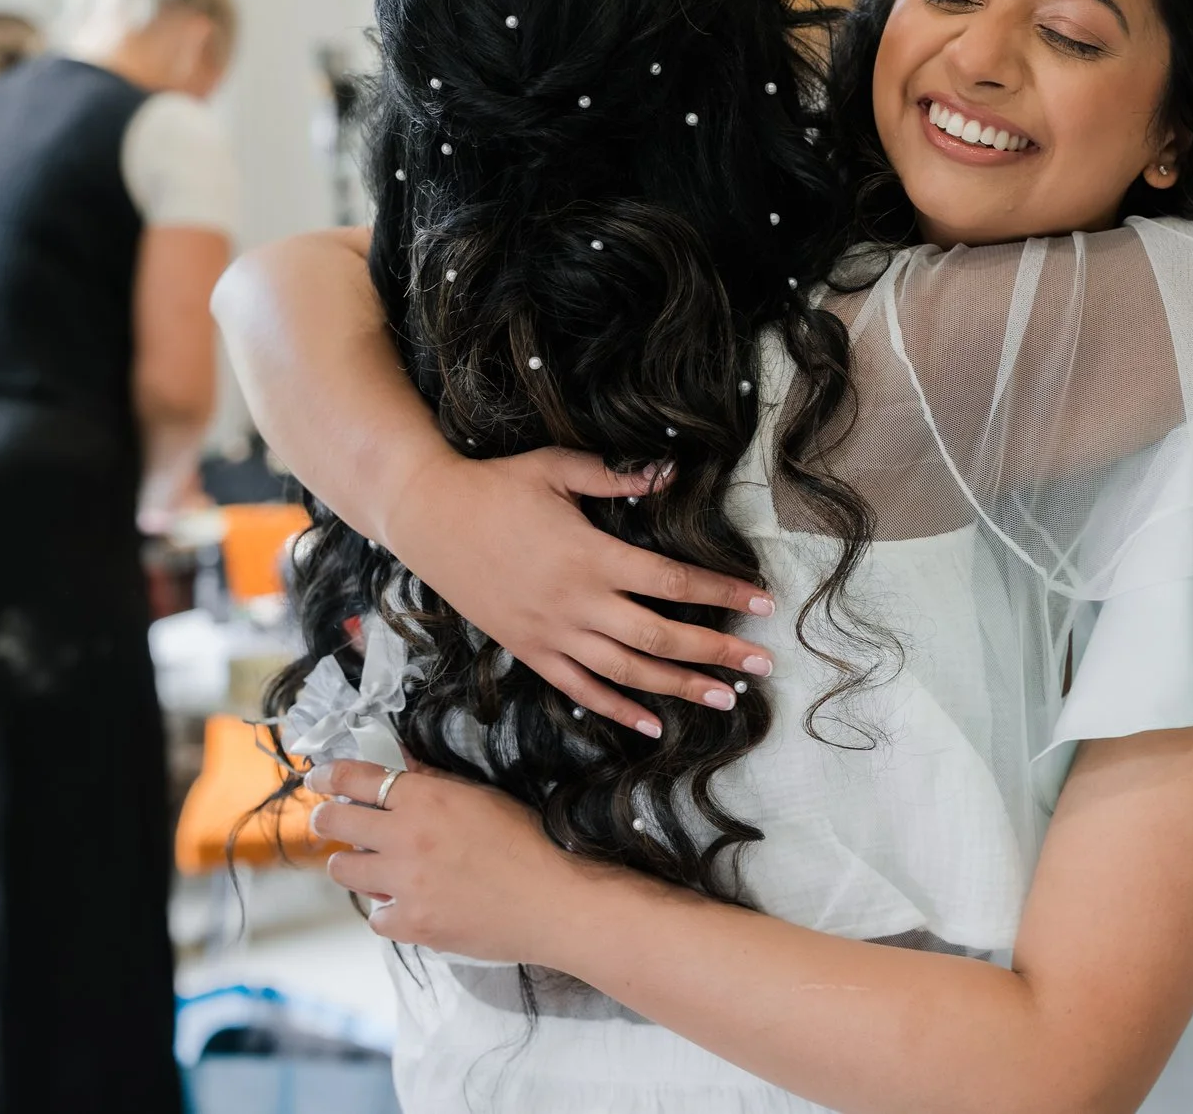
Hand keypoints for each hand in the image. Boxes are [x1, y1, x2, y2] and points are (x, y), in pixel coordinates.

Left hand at [309, 759, 582, 965]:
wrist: (554, 901)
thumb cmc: (528, 841)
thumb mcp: (482, 797)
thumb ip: (433, 781)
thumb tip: (396, 764)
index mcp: (427, 798)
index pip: (356, 778)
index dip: (329, 776)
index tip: (319, 778)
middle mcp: (407, 837)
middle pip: (335, 822)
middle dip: (326, 818)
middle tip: (330, 821)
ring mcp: (405, 884)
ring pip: (343, 869)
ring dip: (354, 865)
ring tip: (375, 867)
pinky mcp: (411, 924)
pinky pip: (375, 916)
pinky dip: (388, 910)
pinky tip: (410, 904)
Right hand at [382, 447, 778, 737]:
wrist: (428, 518)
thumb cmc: (497, 486)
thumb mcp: (558, 468)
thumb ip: (617, 477)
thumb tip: (670, 474)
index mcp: (593, 556)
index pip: (675, 583)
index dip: (724, 593)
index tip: (763, 603)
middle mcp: (579, 603)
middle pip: (662, 638)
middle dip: (718, 653)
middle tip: (764, 665)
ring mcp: (553, 634)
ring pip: (629, 673)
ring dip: (680, 688)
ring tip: (725, 698)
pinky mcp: (531, 651)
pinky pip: (581, 690)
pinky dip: (620, 711)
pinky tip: (655, 725)